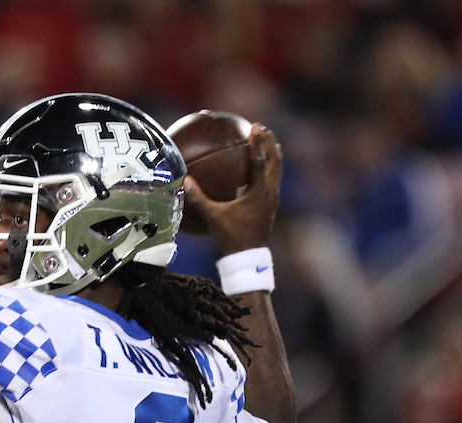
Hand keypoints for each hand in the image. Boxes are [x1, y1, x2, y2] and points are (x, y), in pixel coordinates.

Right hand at [184, 124, 282, 255]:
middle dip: (269, 143)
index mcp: (259, 191)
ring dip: (272, 154)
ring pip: (277, 169)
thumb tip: (184, 180)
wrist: (248, 256)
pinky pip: (273, 179)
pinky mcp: (270, 204)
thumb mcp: (213, 216)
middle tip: (262, 128)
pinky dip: (268, 168)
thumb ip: (199, 198)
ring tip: (266, 141)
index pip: (260, 160)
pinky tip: (259, 167)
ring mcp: (273, 198)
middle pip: (275, 160)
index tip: (254, 126)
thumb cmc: (231, 236)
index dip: (257, 142)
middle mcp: (270, 192)